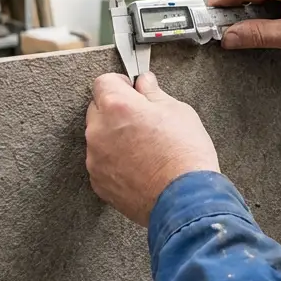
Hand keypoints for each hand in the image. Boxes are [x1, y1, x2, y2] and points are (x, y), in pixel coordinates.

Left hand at [86, 73, 219, 226]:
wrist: (185, 199)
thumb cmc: (185, 155)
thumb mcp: (178, 111)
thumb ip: (154, 93)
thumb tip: (145, 83)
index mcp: (117, 106)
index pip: (104, 81)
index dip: (120, 83)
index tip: (132, 90)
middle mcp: (99, 131)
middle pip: (98, 109)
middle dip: (116, 110)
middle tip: (142, 120)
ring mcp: (96, 159)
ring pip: (99, 138)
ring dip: (114, 137)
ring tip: (144, 148)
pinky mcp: (99, 183)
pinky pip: (102, 163)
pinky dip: (115, 161)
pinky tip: (139, 166)